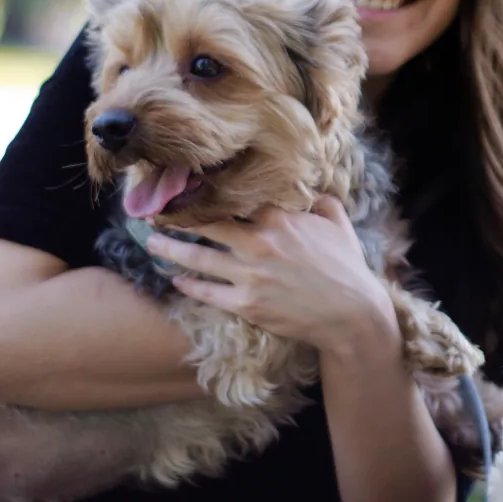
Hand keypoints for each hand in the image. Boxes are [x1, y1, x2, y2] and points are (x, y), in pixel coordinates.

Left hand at [145, 196, 394, 352]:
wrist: (351, 313)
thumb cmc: (347, 267)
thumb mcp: (339, 225)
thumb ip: (321, 202)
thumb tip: (311, 191)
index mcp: (280, 218)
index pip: (235, 198)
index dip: (210, 193)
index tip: (190, 188)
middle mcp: (259, 242)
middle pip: (207, 224)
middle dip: (179, 217)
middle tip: (157, 213)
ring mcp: (250, 275)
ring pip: (198, 258)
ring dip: (171, 249)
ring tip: (151, 242)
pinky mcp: (247, 304)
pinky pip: (208, 292)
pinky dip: (188, 285)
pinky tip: (176, 280)